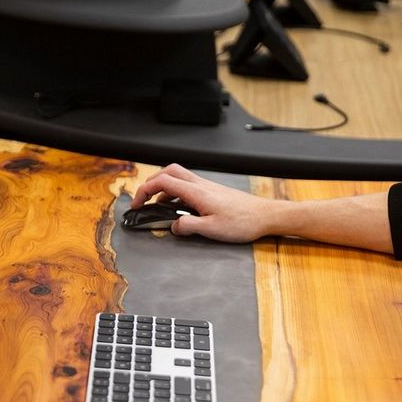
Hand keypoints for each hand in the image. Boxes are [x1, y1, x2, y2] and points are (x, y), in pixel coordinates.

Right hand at [129, 163, 277, 242]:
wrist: (264, 216)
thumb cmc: (242, 222)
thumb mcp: (212, 230)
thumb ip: (188, 227)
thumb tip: (172, 226)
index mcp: (196, 192)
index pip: (162, 181)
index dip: (144, 190)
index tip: (137, 204)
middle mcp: (200, 185)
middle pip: (168, 172)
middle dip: (151, 183)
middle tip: (143, 199)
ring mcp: (207, 186)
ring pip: (178, 178)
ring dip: (163, 188)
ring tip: (158, 206)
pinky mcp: (212, 191)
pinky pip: (188, 186)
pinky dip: (176, 193)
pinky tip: (178, 209)